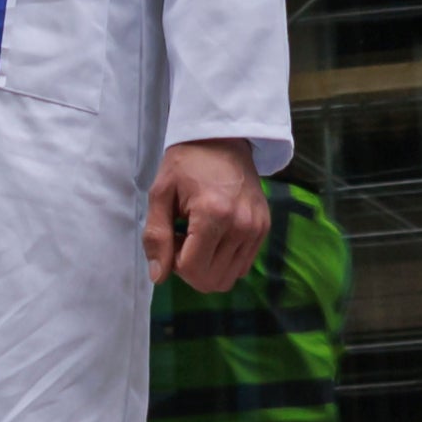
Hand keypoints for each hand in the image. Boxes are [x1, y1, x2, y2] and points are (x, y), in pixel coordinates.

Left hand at [146, 140, 265, 291]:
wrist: (222, 139)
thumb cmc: (186, 163)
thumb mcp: (160, 193)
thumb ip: (156, 236)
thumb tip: (158, 277)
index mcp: (213, 215)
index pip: (193, 270)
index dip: (174, 263)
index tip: (171, 237)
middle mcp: (242, 226)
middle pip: (212, 281)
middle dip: (190, 269)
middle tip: (182, 238)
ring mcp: (257, 230)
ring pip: (228, 279)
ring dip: (207, 266)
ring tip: (198, 237)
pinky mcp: (264, 230)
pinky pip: (242, 267)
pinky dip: (223, 261)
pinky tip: (214, 236)